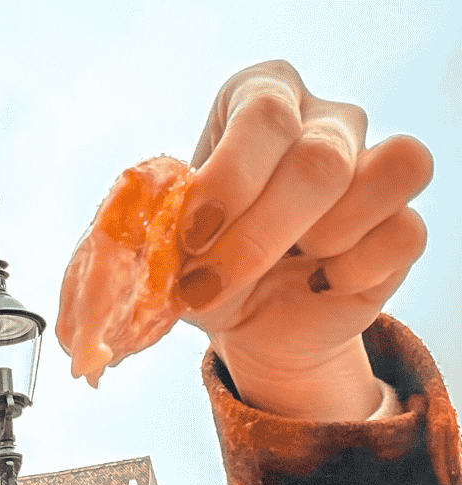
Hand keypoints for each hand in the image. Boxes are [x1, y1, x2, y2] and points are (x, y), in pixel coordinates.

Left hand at [177, 60, 431, 419]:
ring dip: (320, 241)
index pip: (263, 113)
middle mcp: (322, 120)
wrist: (249, 320)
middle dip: (257, 235)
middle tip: (210, 281)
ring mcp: (370, 166)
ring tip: (282, 268)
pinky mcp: (402, 222)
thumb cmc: (202, 268)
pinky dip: (355, 271)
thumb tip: (141, 249)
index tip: (190, 235)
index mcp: (257, 102)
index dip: (229, 180)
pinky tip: (319, 284)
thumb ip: (151, 239)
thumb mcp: (164, 253)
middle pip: (318, 158)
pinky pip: (404, 231)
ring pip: (382, 175)